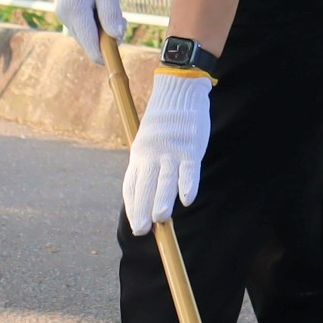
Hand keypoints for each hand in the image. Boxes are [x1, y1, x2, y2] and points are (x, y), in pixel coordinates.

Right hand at [54, 0, 124, 65]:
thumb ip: (111, 13)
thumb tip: (115, 37)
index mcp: (75, 9)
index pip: (89, 42)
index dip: (104, 55)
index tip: (118, 61)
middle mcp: (66, 16)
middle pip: (89, 43)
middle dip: (108, 40)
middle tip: (122, 20)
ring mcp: (65, 18)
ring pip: (88, 38)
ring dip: (104, 32)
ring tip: (113, 11)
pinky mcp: (68, 17)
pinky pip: (86, 30)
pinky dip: (98, 27)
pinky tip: (103, 11)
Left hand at [123, 69, 211, 233]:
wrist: (177, 91)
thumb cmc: (164, 123)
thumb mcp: (148, 142)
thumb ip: (147, 165)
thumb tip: (147, 192)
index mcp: (139, 154)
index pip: (132, 184)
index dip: (133, 206)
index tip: (135, 225)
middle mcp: (151, 154)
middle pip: (145, 185)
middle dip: (142, 210)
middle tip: (140, 230)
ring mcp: (171, 151)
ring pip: (165, 179)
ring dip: (162, 200)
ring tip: (159, 219)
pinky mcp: (190, 147)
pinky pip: (189, 169)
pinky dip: (188, 184)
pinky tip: (187, 200)